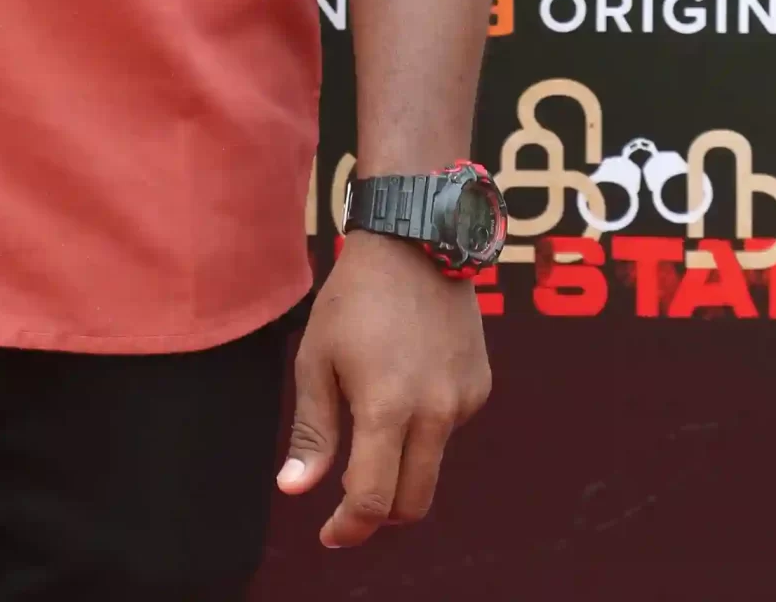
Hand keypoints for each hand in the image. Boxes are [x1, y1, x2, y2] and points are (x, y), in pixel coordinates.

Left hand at [276, 231, 490, 547]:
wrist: (416, 242)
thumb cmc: (354, 298)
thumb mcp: (317, 357)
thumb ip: (313, 429)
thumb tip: (296, 490)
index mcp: (387, 408)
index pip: (373, 499)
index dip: (349, 527)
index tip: (330, 534)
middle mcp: (434, 413)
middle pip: (412, 501)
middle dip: (380, 513)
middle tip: (350, 502)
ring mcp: (463, 402)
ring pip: (432, 467)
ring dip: (401, 466)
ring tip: (373, 417)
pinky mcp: (480, 388)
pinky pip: (448, 431)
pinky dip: (424, 429)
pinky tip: (406, 382)